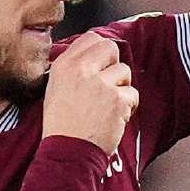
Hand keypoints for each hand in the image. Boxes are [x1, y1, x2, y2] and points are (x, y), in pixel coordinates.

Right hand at [41, 32, 139, 155]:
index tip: (101, 65)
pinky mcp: (118, 99)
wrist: (68, 152)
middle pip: (110, 48)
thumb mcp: (56, 89)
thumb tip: (93, 57)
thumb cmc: (61, 125)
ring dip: (121, 88)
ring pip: (124, 71)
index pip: (90, 38)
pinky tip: (114, 118)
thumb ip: (73, 69)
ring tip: (108, 106)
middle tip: (108, 84)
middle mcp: (81, 70)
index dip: (99, 51)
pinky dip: (128, 107)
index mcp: (64, 66)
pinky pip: (133, 94)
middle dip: (113, 65)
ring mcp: (101, 84)